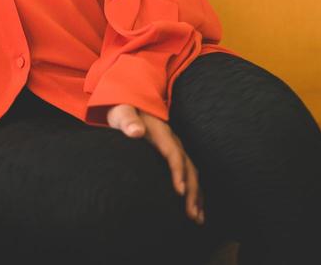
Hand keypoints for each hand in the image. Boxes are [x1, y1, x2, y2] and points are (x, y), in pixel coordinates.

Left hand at [105, 103, 203, 225]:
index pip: (173, 153)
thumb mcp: (122, 112)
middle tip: (192, 214)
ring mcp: (175, 149)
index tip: (180, 191)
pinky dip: (194, 191)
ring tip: (197, 218)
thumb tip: (136, 131)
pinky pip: (188, 173)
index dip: (178, 172)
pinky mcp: (174, 155)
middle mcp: (173, 141)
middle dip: (192, 191)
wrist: (131, 102)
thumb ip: (128, 120)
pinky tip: (195, 207)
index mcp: (162, 133)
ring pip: (192, 173)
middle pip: (188, 167)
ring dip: (197, 195)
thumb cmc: (123, 110)